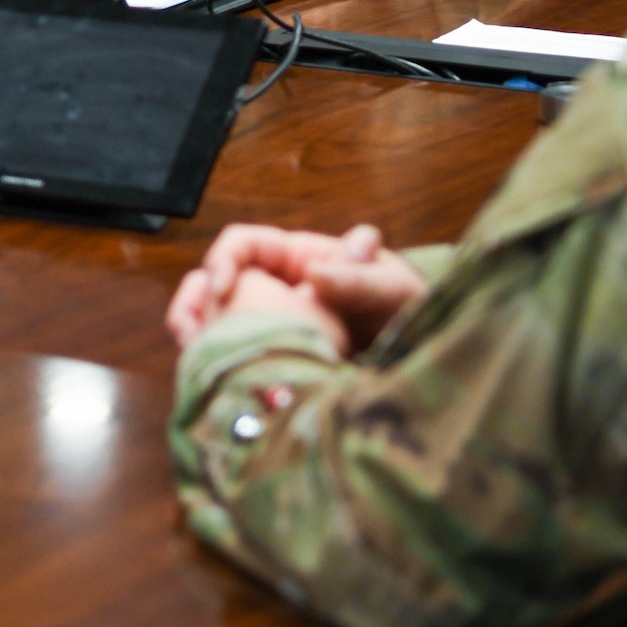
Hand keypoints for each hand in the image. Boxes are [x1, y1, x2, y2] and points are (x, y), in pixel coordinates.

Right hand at [167, 223, 429, 351]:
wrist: (433, 376)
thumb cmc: (418, 320)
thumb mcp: (397, 293)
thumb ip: (359, 278)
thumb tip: (310, 270)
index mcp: (302, 262)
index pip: (244, 245)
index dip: (224, 260)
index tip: (222, 288)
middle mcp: (281, 293)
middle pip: (219, 284)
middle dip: (200, 304)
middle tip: (194, 334)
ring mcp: (275, 330)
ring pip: (218, 324)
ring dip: (199, 335)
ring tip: (193, 356)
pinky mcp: (274, 368)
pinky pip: (233, 361)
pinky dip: (214, 367)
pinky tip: (211, 381)